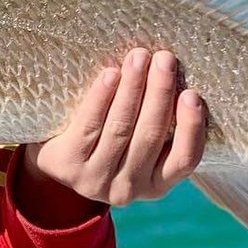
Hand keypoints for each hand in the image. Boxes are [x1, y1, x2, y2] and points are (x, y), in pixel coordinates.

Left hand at [21, 48, 206, 207]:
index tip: (192, 94)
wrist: (55, 160)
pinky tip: (111, 74)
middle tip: (165, 58)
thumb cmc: (108, 142)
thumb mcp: (138, 145)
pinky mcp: (68, 165)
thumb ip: (158, 123)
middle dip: (160, 93)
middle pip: (150, 136)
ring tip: (139, 58)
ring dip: (133, 88)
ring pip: (120, 128)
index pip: (184, 160)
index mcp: (156, 184)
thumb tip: (177, 74)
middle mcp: (128, 189)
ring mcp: (95, 180)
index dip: (190, 127)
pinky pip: (89, 125)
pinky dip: (102, 97)